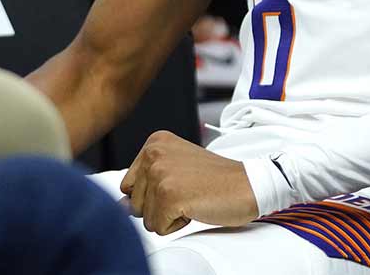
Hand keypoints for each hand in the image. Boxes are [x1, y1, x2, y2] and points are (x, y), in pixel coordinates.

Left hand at [120, 131, 258, 235]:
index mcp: (155, 142)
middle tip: (189, 191)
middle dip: (160, 206)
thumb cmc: (216, 180)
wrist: (249, 185)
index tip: (181, 183)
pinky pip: (158, 228)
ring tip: (192, 198)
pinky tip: (195, 207)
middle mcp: (153, 153)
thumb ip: (145, 184)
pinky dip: (177, 225)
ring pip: (145, 218)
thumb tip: (120, 206)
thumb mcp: (176, 170)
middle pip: (134, 203)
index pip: (129, 186)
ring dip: (169, 216)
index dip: (154, 195)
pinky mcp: (169, 195)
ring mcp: (160, 174)